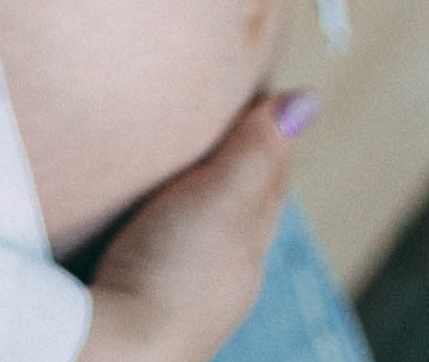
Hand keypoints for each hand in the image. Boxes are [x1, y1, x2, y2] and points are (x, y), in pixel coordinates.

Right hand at [78, 91, 306, 361]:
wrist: (121, 353)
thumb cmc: (174, 272)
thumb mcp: (221, 199)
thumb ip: (256, 152)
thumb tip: (307, 100)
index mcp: (252, 242)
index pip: (270, 178)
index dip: (267, 133)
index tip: (262, 93)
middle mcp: (230, 273)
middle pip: (244, 208)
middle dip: (241, 165)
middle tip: (230, 118)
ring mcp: (193, 294)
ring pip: (209, 234)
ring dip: (203, 200)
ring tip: (188, 168)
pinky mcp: (151, 302)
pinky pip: (173, 254)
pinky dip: (172, 228)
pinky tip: (150, 226)